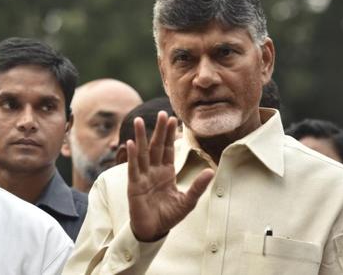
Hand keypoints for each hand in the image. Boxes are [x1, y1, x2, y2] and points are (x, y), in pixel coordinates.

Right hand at [127, 111, 214, 241]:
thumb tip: (211, 171)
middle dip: (158, 130)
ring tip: (139, 121)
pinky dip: (132, 156)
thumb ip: (197, 186)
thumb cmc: (169, 216)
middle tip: (161, 112)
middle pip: (155, 146)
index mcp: (166, 172)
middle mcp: (153, 171)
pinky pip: (133, 168)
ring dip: (141, 137)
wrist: (153, 231)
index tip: (173, 118)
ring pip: (142, 153)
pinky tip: (131, 143)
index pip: (168, 149)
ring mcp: (143, 177)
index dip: (170, 134)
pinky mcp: (134, 186)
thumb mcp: (187, 201)